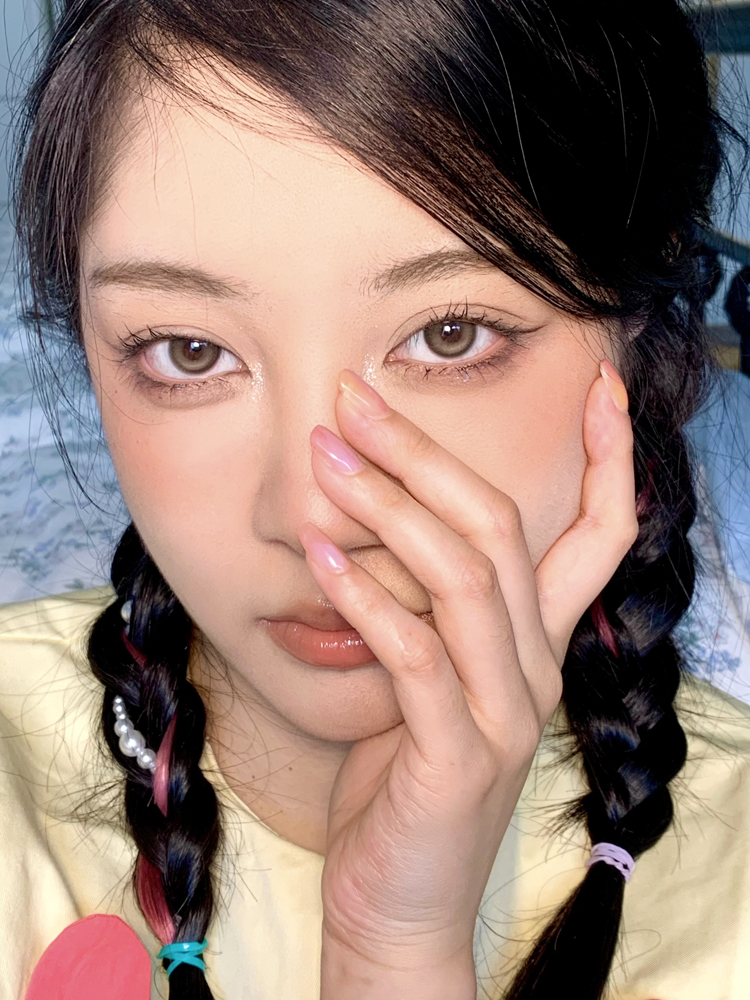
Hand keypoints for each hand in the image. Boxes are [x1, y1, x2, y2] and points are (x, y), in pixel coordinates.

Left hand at [299, 363, 635, 981]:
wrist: (397, 903)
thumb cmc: (403, 779)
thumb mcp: (425, 679)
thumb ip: (422, 609)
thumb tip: (370, 523)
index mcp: (534, 642)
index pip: (601, 535)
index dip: (612, 458)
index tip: (602, 383)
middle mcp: (534, 667)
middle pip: (502, 530)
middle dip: (430, 452)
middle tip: (356, 396)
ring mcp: (503, 714)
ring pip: (464, 580)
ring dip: (390, 506)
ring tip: (325, 456)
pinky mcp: (457, 759)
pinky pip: (415, 658)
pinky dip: (366, 597)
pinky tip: (319, 554)